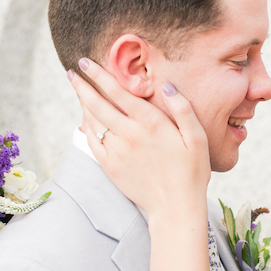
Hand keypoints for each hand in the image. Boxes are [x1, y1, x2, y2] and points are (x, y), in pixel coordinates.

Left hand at [68, 58, 210, 218]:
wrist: (175, 208)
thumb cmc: (191, 172)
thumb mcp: (197, 138)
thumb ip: (183, 109)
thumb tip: (167, 86)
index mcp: (151, 123)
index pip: (118, 92)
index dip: (100, 75)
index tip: (87, 62)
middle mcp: (130, 134)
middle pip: (98, 103)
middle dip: (83, 85)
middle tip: (73, 71)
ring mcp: (117, 151)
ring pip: (93, 121)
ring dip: (83, 104)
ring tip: (78, 90)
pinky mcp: (110, 167)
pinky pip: (92, 142)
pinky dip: (86, 127)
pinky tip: (84, 119)